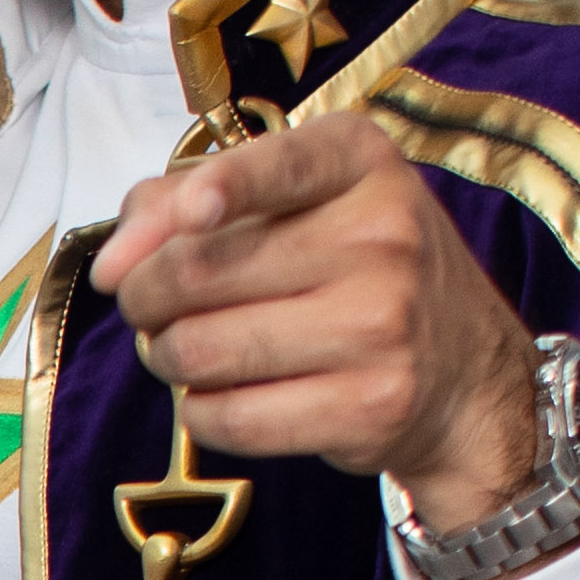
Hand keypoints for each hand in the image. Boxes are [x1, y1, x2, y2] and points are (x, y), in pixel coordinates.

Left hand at [92, 108, 543, 504]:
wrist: (464, 372)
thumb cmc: (358, 271)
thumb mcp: (297, 202)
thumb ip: (187, 199)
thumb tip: (116, 261)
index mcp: (361, 161)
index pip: (275, 165)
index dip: (213, 191)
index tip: (186, 217)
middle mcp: (382, 235)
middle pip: (197, 270)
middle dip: (144, 296)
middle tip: (148, 306)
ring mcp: (381, 324)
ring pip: (201, 350)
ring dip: (164, 357)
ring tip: (185, 349)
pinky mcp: (369, 405)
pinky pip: (229, 418)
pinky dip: (199, 413)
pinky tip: (219, 396)